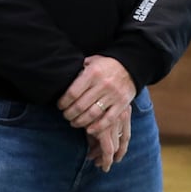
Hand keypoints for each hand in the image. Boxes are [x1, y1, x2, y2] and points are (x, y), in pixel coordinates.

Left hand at [59, 54, 135, 170]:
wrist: (130, 67)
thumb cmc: (105, 65)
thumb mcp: (91, 61)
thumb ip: (78, 70)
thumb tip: (62, 79)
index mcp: (92, 73)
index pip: (73, 92)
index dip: (63, 102)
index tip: (59, 106)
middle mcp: (103, 85)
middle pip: (81, 105)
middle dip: (69, 114)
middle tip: (65, 116)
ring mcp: (114, 95)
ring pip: (93, 114)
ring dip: (80, 122)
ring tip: (73, 123)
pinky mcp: (123, 104)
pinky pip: (109, 119)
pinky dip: (97, 127)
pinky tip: (88, 130)